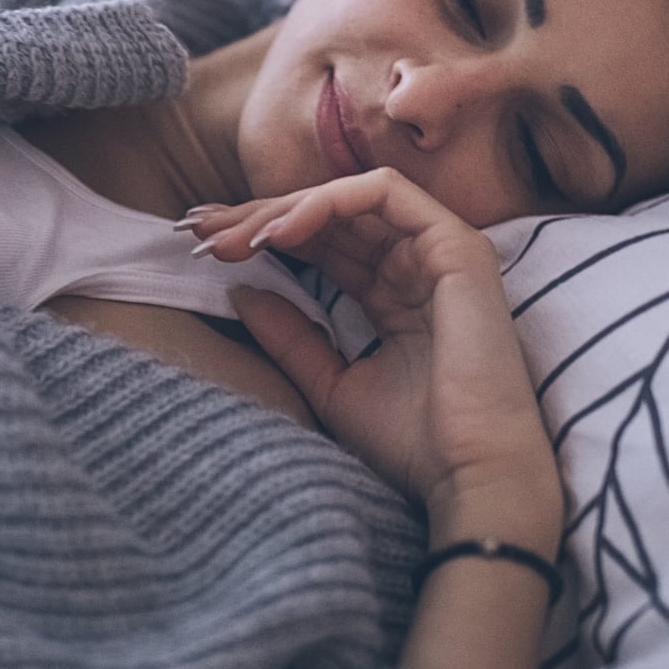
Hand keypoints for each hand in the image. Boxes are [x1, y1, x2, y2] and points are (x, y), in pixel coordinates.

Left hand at [183, 169, 560, 534]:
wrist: (469, 475)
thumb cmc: (412, 444)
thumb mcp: (331, 384)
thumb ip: (291, 337)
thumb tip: (241, 290)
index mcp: (394, 295)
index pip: (322, 246)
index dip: (262, 237)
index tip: (203, 250)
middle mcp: (418, 263)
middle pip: (329, 217)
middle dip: (259, 217)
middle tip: (200, 234)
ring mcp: (441, 249)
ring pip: (349, 197)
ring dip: (283, 209)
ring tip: (231, 237)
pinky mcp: (457, 245)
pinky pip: (383, 193)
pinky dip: (327, 202)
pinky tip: (281, 231)